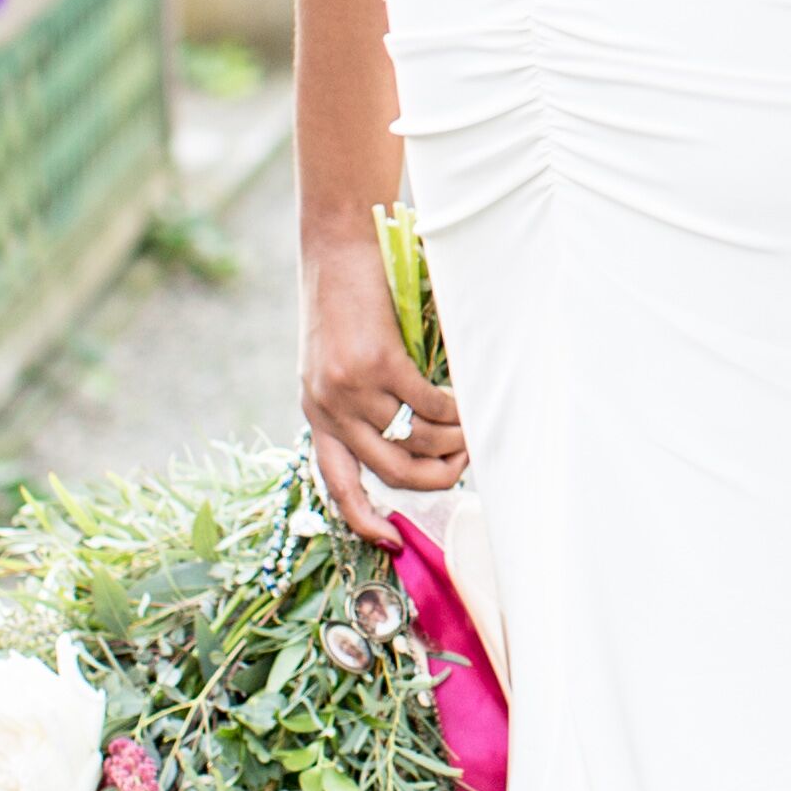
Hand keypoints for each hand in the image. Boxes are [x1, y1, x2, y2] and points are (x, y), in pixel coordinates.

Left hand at [299, 240, 465, 524]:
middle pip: (390, 470)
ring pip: (415, 439)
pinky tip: (467, 400)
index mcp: (316, 413)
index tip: (393, 543)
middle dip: (436, 477)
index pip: (336, 484)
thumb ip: (361, 399)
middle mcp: (328, 407)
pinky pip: (427, 403)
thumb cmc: (346, 299)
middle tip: (465, 463)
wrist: (337, 247)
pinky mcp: (376, 361)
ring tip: (474, 427)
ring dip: (454, 441)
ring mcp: (350, 386)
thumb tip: (414, 436)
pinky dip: (455, 408)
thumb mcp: (337, 360)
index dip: (364, 520)